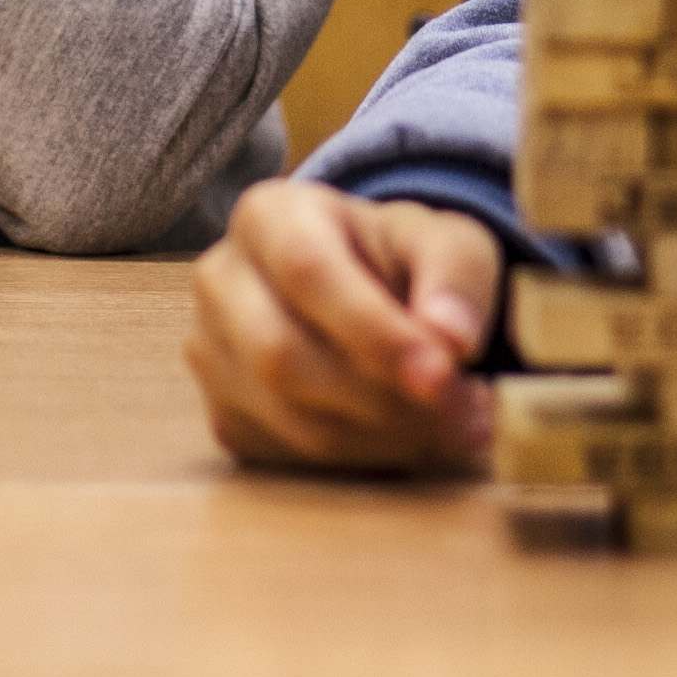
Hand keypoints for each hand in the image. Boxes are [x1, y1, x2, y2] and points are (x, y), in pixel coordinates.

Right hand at [188, 180, 501, 472]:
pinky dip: (362, 461)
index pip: (308, 272)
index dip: (374, 331)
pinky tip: (413, 439)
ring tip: (456, 425)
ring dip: (383, 437)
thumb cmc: (401, 259)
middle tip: (465, 410)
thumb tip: (452, 338)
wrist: (365, 290)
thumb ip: (457, 277)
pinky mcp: (225, 415)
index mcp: (270, 215)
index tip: (441, 373)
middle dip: (382, 397)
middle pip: (282, 355)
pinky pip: (289, 456)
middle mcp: (222, 281)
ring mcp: (211, 354)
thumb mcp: (445, 241)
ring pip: (287, 418)